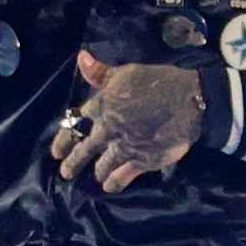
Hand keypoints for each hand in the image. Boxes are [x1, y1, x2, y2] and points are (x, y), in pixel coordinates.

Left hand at [56, 49, 203, 192]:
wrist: (187, 102)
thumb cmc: (157, 82)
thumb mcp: (126, 73)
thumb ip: (101, 72)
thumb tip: (81, 58)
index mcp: (103, 106)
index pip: (78, 121)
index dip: (67, 134)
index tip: (59, 146)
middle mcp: (108, 130)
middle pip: (84, 148)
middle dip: (73, 160)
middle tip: (65, 172)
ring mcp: (124, 148)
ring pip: (103, 165)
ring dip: (96, 172)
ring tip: (93, 177)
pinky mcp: (141, 161)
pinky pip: (122, 176)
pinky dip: (114, 182)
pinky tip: (109, 187)